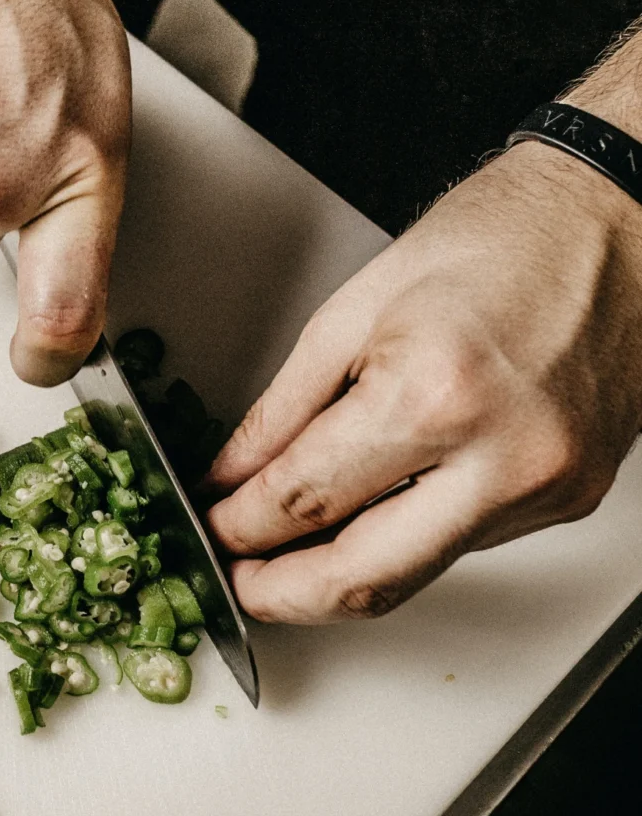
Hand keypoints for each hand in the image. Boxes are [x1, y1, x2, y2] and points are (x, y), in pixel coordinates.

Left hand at [205, 140, 641, 623]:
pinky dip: (399, 542)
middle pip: (364, 579)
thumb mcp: (354, 310)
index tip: (215, 528)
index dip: (240, 527)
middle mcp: (501, 457)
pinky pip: (460, 546)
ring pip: (414, 577)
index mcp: (433, 394)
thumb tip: (233, 475)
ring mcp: (545, 487)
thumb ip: (281, 409)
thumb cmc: (497, 239)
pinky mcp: (569, 499)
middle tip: (238, 579)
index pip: (305, 499)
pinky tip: (365, 520)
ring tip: (286, 554)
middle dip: (282, 595)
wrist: (620, 221)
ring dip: (337, 578)